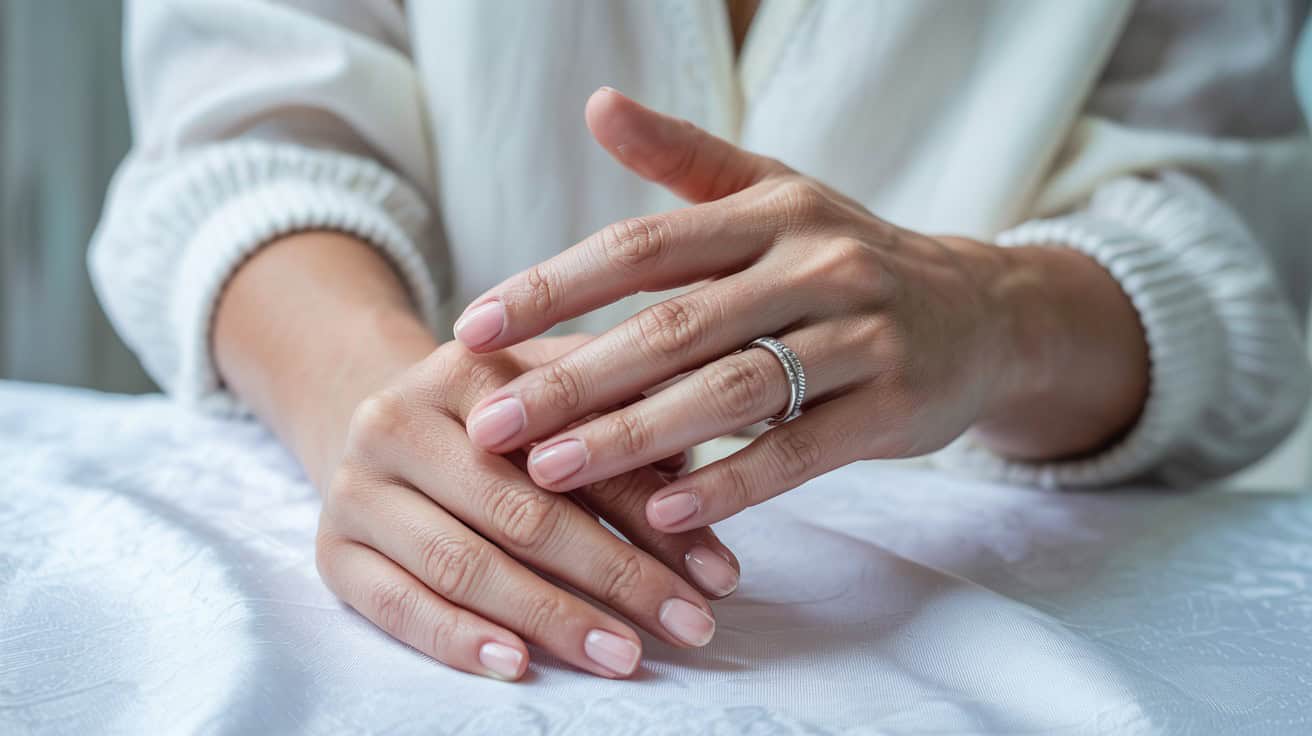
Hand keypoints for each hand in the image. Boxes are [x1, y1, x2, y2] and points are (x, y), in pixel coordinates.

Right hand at [314, 337, 739, 680]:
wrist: (381, 424)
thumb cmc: (497, 420)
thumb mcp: (553, 394)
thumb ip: (622, 420)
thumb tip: (701, 474)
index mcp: (466, 370)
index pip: (574, 452)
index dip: (653, 517)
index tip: (720, 574)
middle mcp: (398, 421)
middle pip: (522, 512)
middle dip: (617, 577)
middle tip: (689, 627)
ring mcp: (356, 490)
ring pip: (463, 564)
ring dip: (550, 618)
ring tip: (623, 655)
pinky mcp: (331, 552)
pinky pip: (395, 606)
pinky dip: (457, 639)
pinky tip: (517, 665)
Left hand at [451, 88, 1147, 531]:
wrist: (983, 312)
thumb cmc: (847, 256)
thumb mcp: (776, 193)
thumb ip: (684, 159)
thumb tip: (597, 105)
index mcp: (771, 210)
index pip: (642, 248)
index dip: (553, 287)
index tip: (473, 330)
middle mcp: (816, 264)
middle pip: (674, 326)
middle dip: (573, 378)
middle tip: (489, 425)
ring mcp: (861, 336)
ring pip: (731, 390)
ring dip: (636, 436)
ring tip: (552, 472)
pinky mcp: (893, 405)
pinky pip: (802, 450)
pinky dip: (733, 480)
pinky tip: (665, 511)